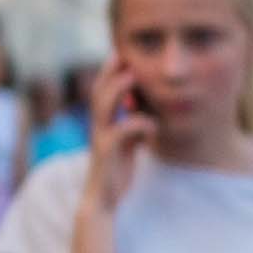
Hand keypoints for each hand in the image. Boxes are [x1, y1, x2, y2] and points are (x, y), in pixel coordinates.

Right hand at [84, 58, 150, 213]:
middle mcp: (98, 126)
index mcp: (102, 122)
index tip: (125, 53)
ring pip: (103, 105)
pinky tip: (154, 127)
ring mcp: (100, 138)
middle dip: (111, 70)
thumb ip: (133, 124)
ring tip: (133, 76)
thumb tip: (147, 111)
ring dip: (118, 88)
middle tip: (126, 54)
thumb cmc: (117, 170)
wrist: (105, 199)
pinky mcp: (107, 152)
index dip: (111, 70)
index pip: (102, 89)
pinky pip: (122, 130)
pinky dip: (140, 123)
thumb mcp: (127, 142)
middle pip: (99, 90)